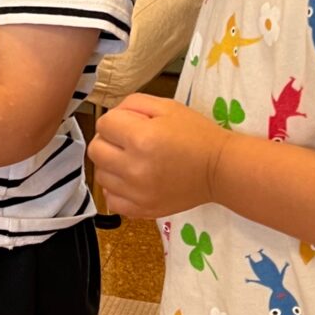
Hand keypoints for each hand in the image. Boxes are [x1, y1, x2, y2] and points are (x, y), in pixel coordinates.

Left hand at [88, 93, 228, 218]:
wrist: (219, 169)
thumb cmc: (195, 134)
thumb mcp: (167, 106)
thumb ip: (132, 104)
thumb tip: (112, 115)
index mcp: (141, 138)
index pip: (103, 124)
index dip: (116, 120)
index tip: (130, 124)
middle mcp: (134, 168)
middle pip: (96, 150)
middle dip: (108, 140)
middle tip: (126, 141)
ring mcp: (137, 193)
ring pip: (100, 176)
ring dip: (110, 165)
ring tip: (131, 161)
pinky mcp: (142, 210)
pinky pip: (111, 201)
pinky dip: (116, 190)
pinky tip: (130, 181)